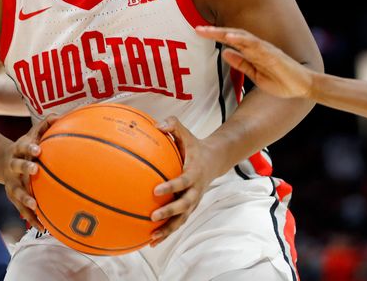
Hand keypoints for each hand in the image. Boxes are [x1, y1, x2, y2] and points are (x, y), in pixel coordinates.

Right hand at [1, 114, 57, 230]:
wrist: (2, 161)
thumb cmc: (25, 147)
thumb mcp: (31, 135)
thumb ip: (45, 126)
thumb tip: (61, 116)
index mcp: (18, 150)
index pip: (23, 147)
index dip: (29, 147)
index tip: (38, 149)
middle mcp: (12, 167)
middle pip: (17, 167)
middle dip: (25, 168)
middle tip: (36, 170)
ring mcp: (11, 183)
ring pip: (16, 192)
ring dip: (25, 198)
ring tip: (35, 206)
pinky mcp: (13, 197)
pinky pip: (22, 210)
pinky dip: (31, 219)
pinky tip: (43, 228)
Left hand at [149, 117, 216, 245]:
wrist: (214, 160)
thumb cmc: (194, 146)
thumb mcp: (186, 133)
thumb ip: (172, 125)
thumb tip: (156, 125)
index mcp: (193, 172)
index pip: (182, 181)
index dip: (171, 186)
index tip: (156, 190)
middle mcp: (195, 190)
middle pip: (184, 205)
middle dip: (169, 212)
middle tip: (153, 216)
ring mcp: (193, 201)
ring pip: (182, 219)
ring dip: (168, 229)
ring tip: (152, 237)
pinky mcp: (189, 208)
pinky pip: (178, 222)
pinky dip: (167, 232)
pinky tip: (151, 241)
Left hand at [195, 26, 314, 99]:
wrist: (302, 87)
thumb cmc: (280, 81)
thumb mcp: (255, 75)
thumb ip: (241, 64)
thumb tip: (224, 53)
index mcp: (251, 52)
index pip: (229, 41)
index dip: (214, 36)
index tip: (198, 32)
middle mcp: (257, 47)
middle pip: (233, 35)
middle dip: (215, 32)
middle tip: (197, 28)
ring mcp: (265, 50)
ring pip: (242, 37)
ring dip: (225, 33)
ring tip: (209, 31)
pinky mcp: (272, 55)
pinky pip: (256, 46)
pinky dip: (242, 40)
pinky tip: (230, 38)